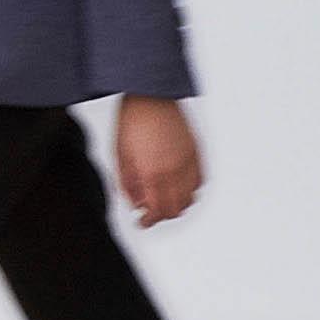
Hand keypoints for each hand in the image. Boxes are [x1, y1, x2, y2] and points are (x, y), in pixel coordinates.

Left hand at [115, 96, 202, 225]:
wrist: (152, 97)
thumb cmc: (133, 122)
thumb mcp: (120, 155)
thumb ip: (127, 183)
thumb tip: (135, 204)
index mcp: (154, 172)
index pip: (157, 210)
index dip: (149, 221)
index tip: (141, 222)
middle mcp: (175, 170)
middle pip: (176, 208)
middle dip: (162, 215)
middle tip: (149, 213)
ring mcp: (189, 162)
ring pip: (191, 198)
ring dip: (177, 204)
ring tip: (161, 199)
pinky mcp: (197, 154)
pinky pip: (199, 182)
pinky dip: (190, 190)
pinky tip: (177, 185)